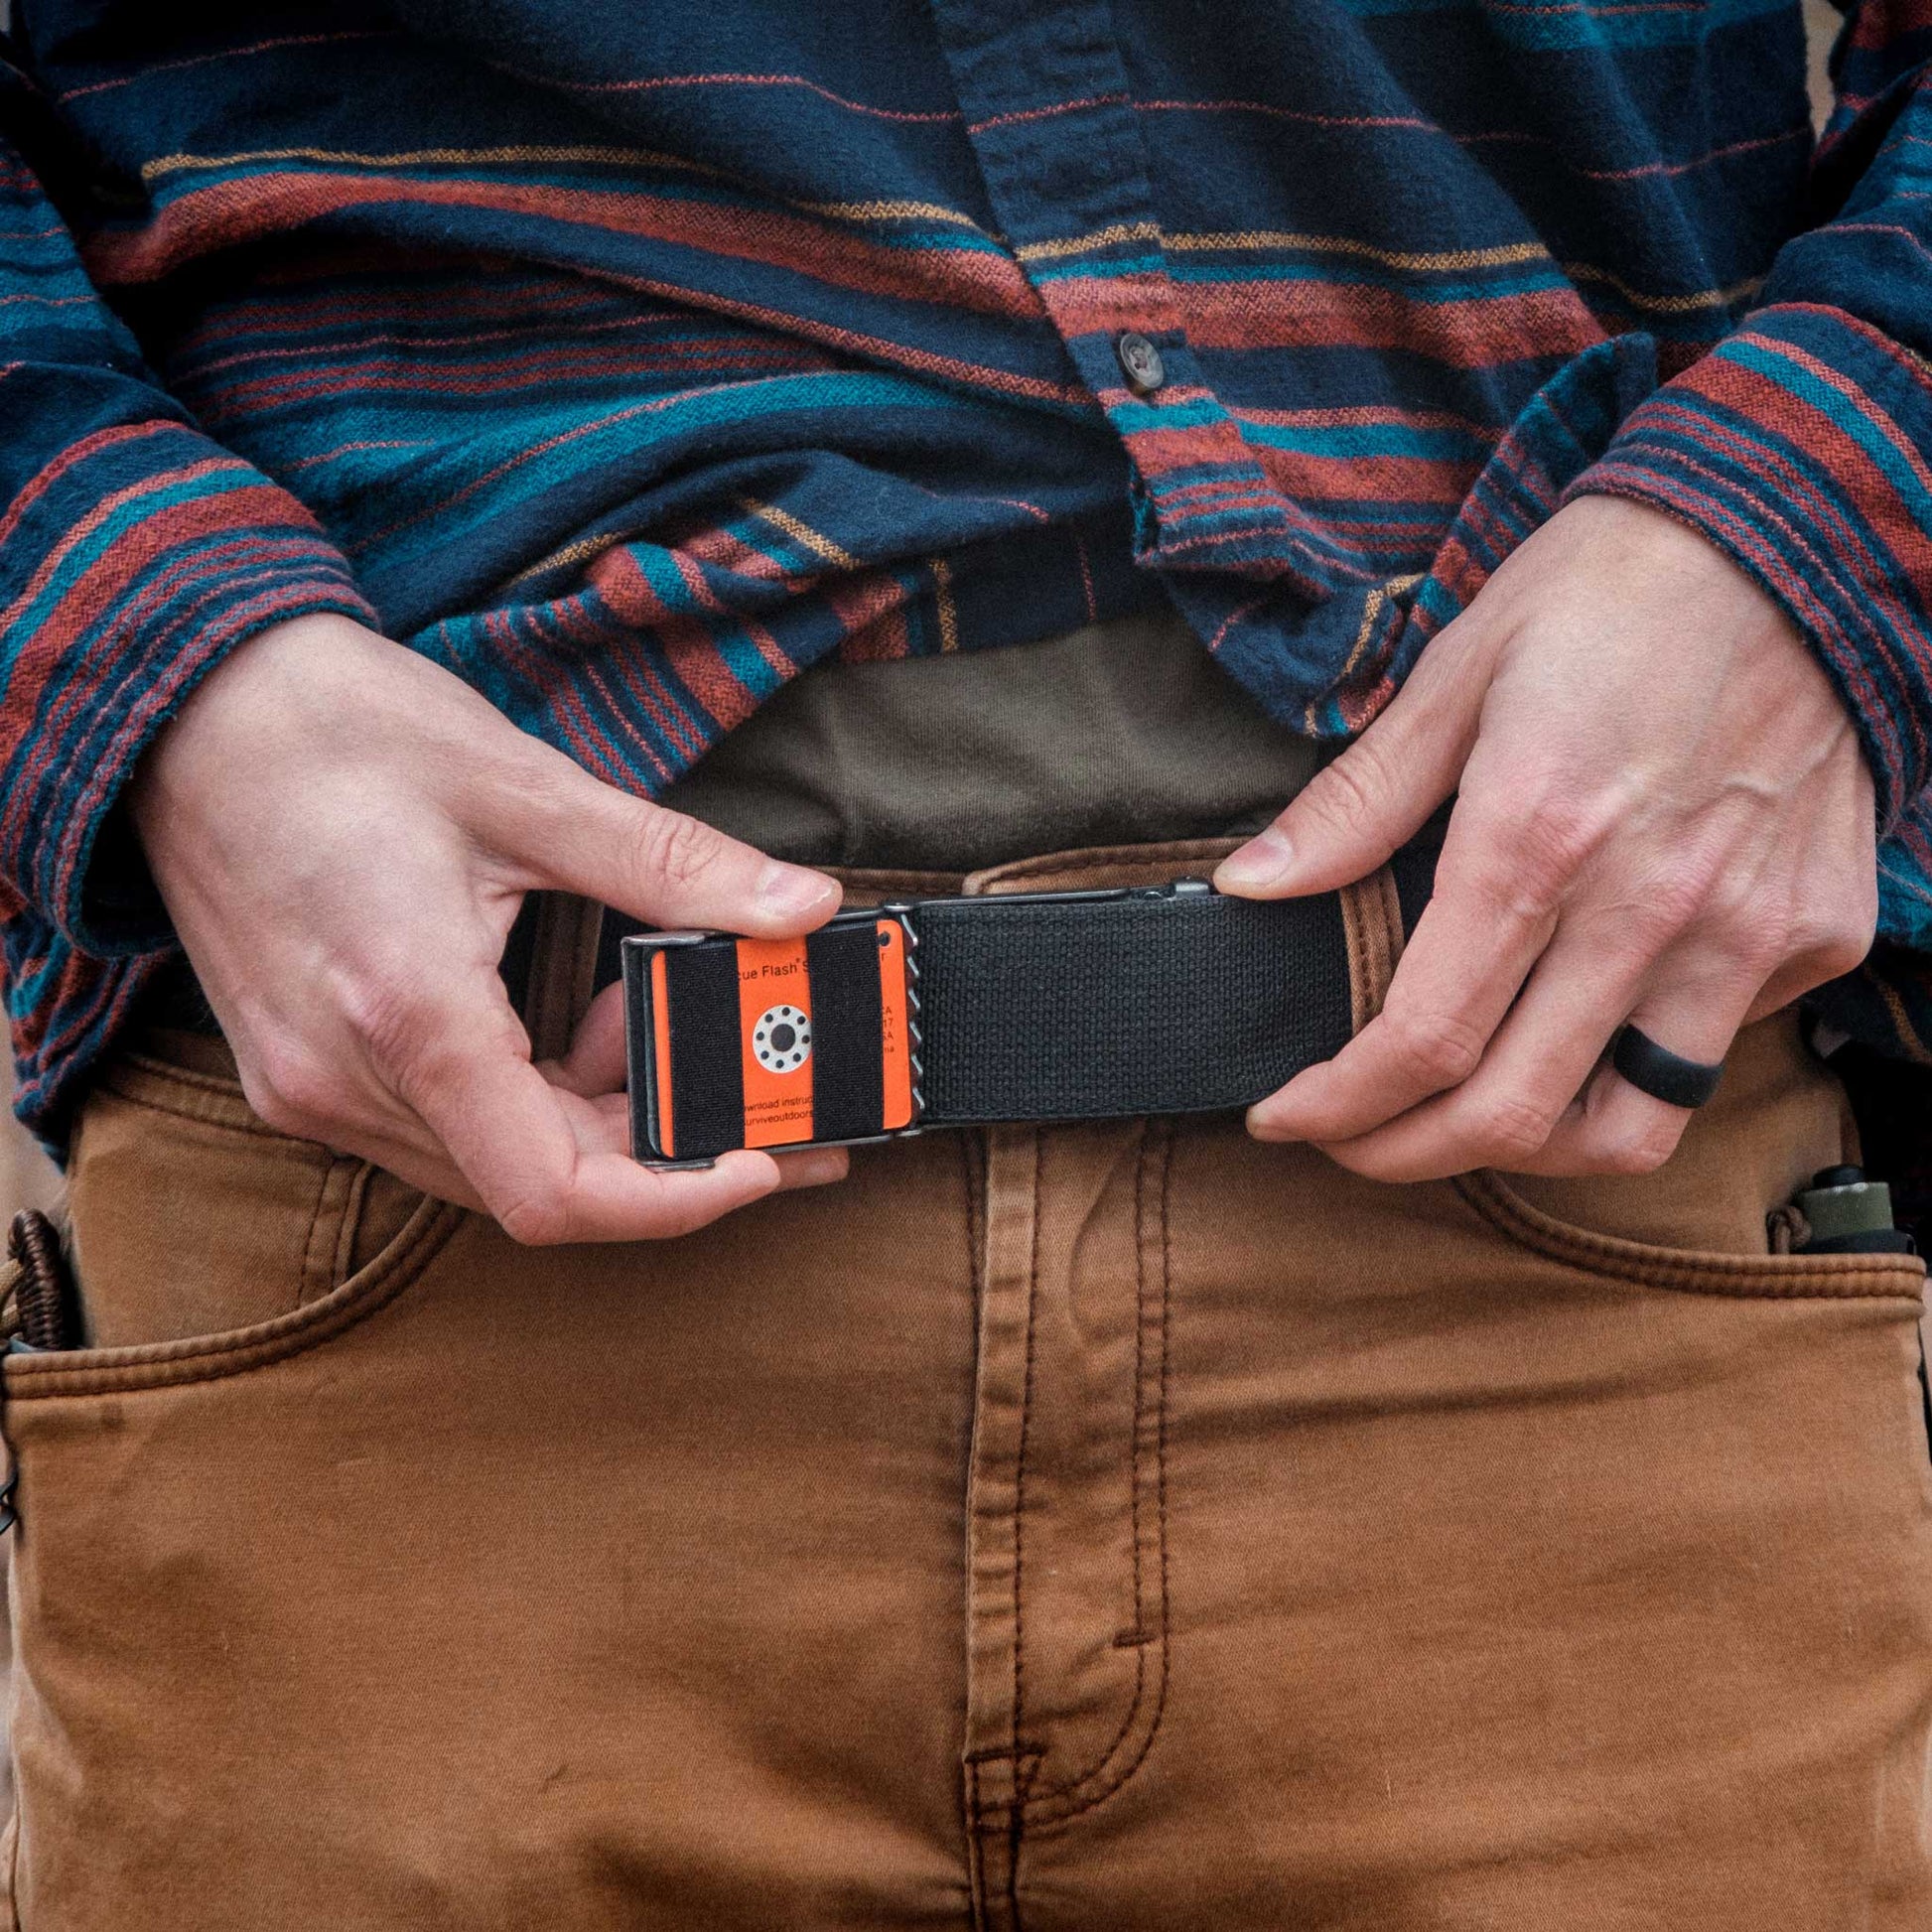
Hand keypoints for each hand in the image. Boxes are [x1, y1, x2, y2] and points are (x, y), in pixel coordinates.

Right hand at [131, 614, 848, 1241]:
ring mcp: (311, 1085)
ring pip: (492, 1163)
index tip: (763, 1160)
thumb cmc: (334, 727)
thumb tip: (799, 909)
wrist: (180, 704)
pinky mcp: (300, 1069)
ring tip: (643, 1009)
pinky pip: (443, 1128)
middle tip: (748, 1076)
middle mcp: (344, 1081)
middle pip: (537, 1185)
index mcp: (408, 1013)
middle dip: (659, 1145)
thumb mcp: (526, 786)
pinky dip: (531, 1095)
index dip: (676, 1198)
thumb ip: (670, 864)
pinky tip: (572, 1016)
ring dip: (595, 1112)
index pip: (556, 1191)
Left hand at [1214, 495, 1876, 1180]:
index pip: (1420, 1040)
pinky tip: (1584, 1023)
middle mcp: (1646, 905)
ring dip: (1527, 1150)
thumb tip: (1249, 886)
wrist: (1795, 533)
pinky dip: (1640, 1068)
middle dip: (1404, 1153)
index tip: (1287, 1115)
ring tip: (1463, 1121)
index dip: (1338, 1104)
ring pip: (1631, 1127)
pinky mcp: (1817, 930)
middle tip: (1351, 1140)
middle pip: (1511, 1113)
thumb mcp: (1455, 673)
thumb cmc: (1609, 591)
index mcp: (1535, 838)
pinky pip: (1718, 1051)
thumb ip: (1354, 802)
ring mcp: (1744, 929)